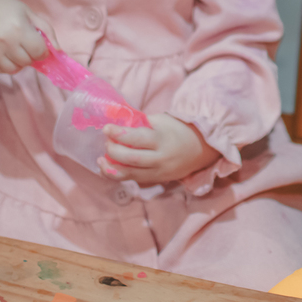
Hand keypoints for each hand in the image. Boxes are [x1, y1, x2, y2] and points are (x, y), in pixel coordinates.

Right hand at [0, 0, 53, 73]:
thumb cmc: (7, 10)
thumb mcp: (29, 13)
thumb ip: (47, 31)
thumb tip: (58, 51)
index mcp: (18, 28)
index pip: (38, 51)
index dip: (43, 50)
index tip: (39, 45)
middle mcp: (4, 42)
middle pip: (27, 61)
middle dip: (32, 56)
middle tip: (27, 45)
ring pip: (15, 69)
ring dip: (21, 62)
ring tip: (17, 49)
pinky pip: (3, 71)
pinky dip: (9, 66)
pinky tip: (7, 53)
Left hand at [98, 114, 220, 185]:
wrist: (201, 149)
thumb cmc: (178, 129)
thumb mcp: (162, 120)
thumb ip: (140, 123)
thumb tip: (117, 122)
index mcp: (161, 139)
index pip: (136, 138)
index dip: (118, 134)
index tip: (106, 128)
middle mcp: (160, 158)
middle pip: (131, 159)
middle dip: (113, 151)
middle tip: (106, 142)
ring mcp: (159, 172)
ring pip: (130, 175)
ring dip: (111, 169)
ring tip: (100, 161)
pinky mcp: (157, 180)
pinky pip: (135, 180)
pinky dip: (120, 176)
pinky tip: (110, 169)